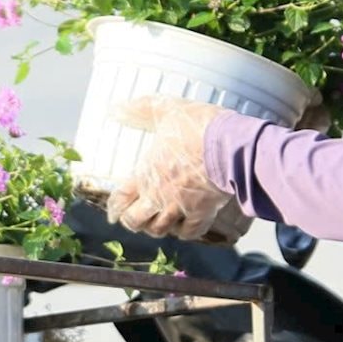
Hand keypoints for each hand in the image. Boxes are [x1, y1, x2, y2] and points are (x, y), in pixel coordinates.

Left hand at [104, 97, 250, 243]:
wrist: (229, 145)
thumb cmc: (196, 127)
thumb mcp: (165, 110)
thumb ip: (139, 111)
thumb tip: (113, 108)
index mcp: (145, 174)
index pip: (121, 199)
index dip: (114, 208)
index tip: (113, 212)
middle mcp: (159, 196)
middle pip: (136, 222)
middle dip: (132, 221)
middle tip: (134, 218)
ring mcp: (180, 208)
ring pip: (160, 230)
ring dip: (155, 227)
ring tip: (156, 222)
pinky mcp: (203, 214)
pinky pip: (189, 233)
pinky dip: (184, 232)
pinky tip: (183, 226)